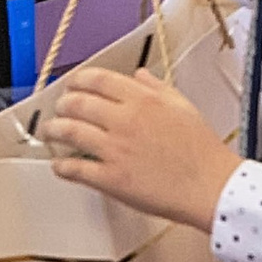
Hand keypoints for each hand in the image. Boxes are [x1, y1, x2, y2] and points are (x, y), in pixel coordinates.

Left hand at [43, 63, 239, 231]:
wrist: (211, 186)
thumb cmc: (202, 151)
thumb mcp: (183, 107)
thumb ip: (158, 87)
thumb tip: (139, 75)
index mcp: (143, 100)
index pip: (98, 79)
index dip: (78, 80)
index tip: (72, 85)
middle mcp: (125, 120)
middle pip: (77, 103)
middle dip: (62, 105)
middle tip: (59, 109)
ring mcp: (116, 149)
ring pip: (69, 132)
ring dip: (53, 130)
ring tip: (49, 132)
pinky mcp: (112, 178)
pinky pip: (76, 169)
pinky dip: (62, 166)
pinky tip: (59, 166)